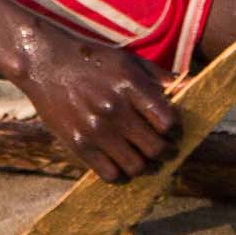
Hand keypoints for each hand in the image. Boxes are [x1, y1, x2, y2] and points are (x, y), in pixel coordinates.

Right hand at [0, 20, 174, 182]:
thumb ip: (159, 76)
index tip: (168, 128)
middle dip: (162, 149)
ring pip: (136, 166)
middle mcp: (114, 109)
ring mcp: (95, 129)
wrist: (45, 63)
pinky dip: (119, 172)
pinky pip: (109, 174)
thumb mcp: (127, 60)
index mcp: (130, 86)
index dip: (173, 129)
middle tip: (158, 145)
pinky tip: (117, 160)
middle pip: (156, 148)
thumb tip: (190, 86)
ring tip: (138, 154)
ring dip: (142, 164)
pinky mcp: (78, 143)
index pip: (167, 122)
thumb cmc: (91, 60)